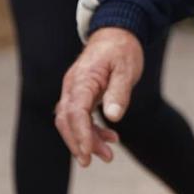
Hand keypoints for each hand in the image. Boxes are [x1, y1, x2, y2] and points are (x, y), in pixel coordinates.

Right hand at [56, 28, 145, 165]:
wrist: (116, 33)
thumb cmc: (122, 50)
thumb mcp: (127, 69)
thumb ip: (119, 92)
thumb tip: (113, 116)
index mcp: (83, 79)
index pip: (75, 111)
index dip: (80, 134)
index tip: (88, 153)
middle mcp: (73, 86)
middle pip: (67, 120)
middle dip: (79, 143)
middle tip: (93, 161)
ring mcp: (74, 90)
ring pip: (72, 121)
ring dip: (87, 140)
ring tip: (108, 155)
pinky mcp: (81, 95)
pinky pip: (80, 117)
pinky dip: (91, 131)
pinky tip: (110, 138)